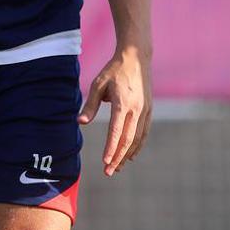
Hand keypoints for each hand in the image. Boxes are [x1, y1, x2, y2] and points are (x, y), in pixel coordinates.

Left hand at [78, 46, 150, 175]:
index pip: (116, 131)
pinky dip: (137, 145)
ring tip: (117, 168)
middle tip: (108, 172)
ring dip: (127, 154)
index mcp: (122, 103)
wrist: (136, 57)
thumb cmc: (114, 70)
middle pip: (127, 139)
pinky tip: (130, 155)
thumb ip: (90, 105)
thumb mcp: (98, 84)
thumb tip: (81, 123)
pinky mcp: (149, 109)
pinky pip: (144, 132)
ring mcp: (145, 110)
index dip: (111, 148)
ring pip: (137, 138)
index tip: (105, 162)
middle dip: (118, 157)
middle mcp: (136, 109)